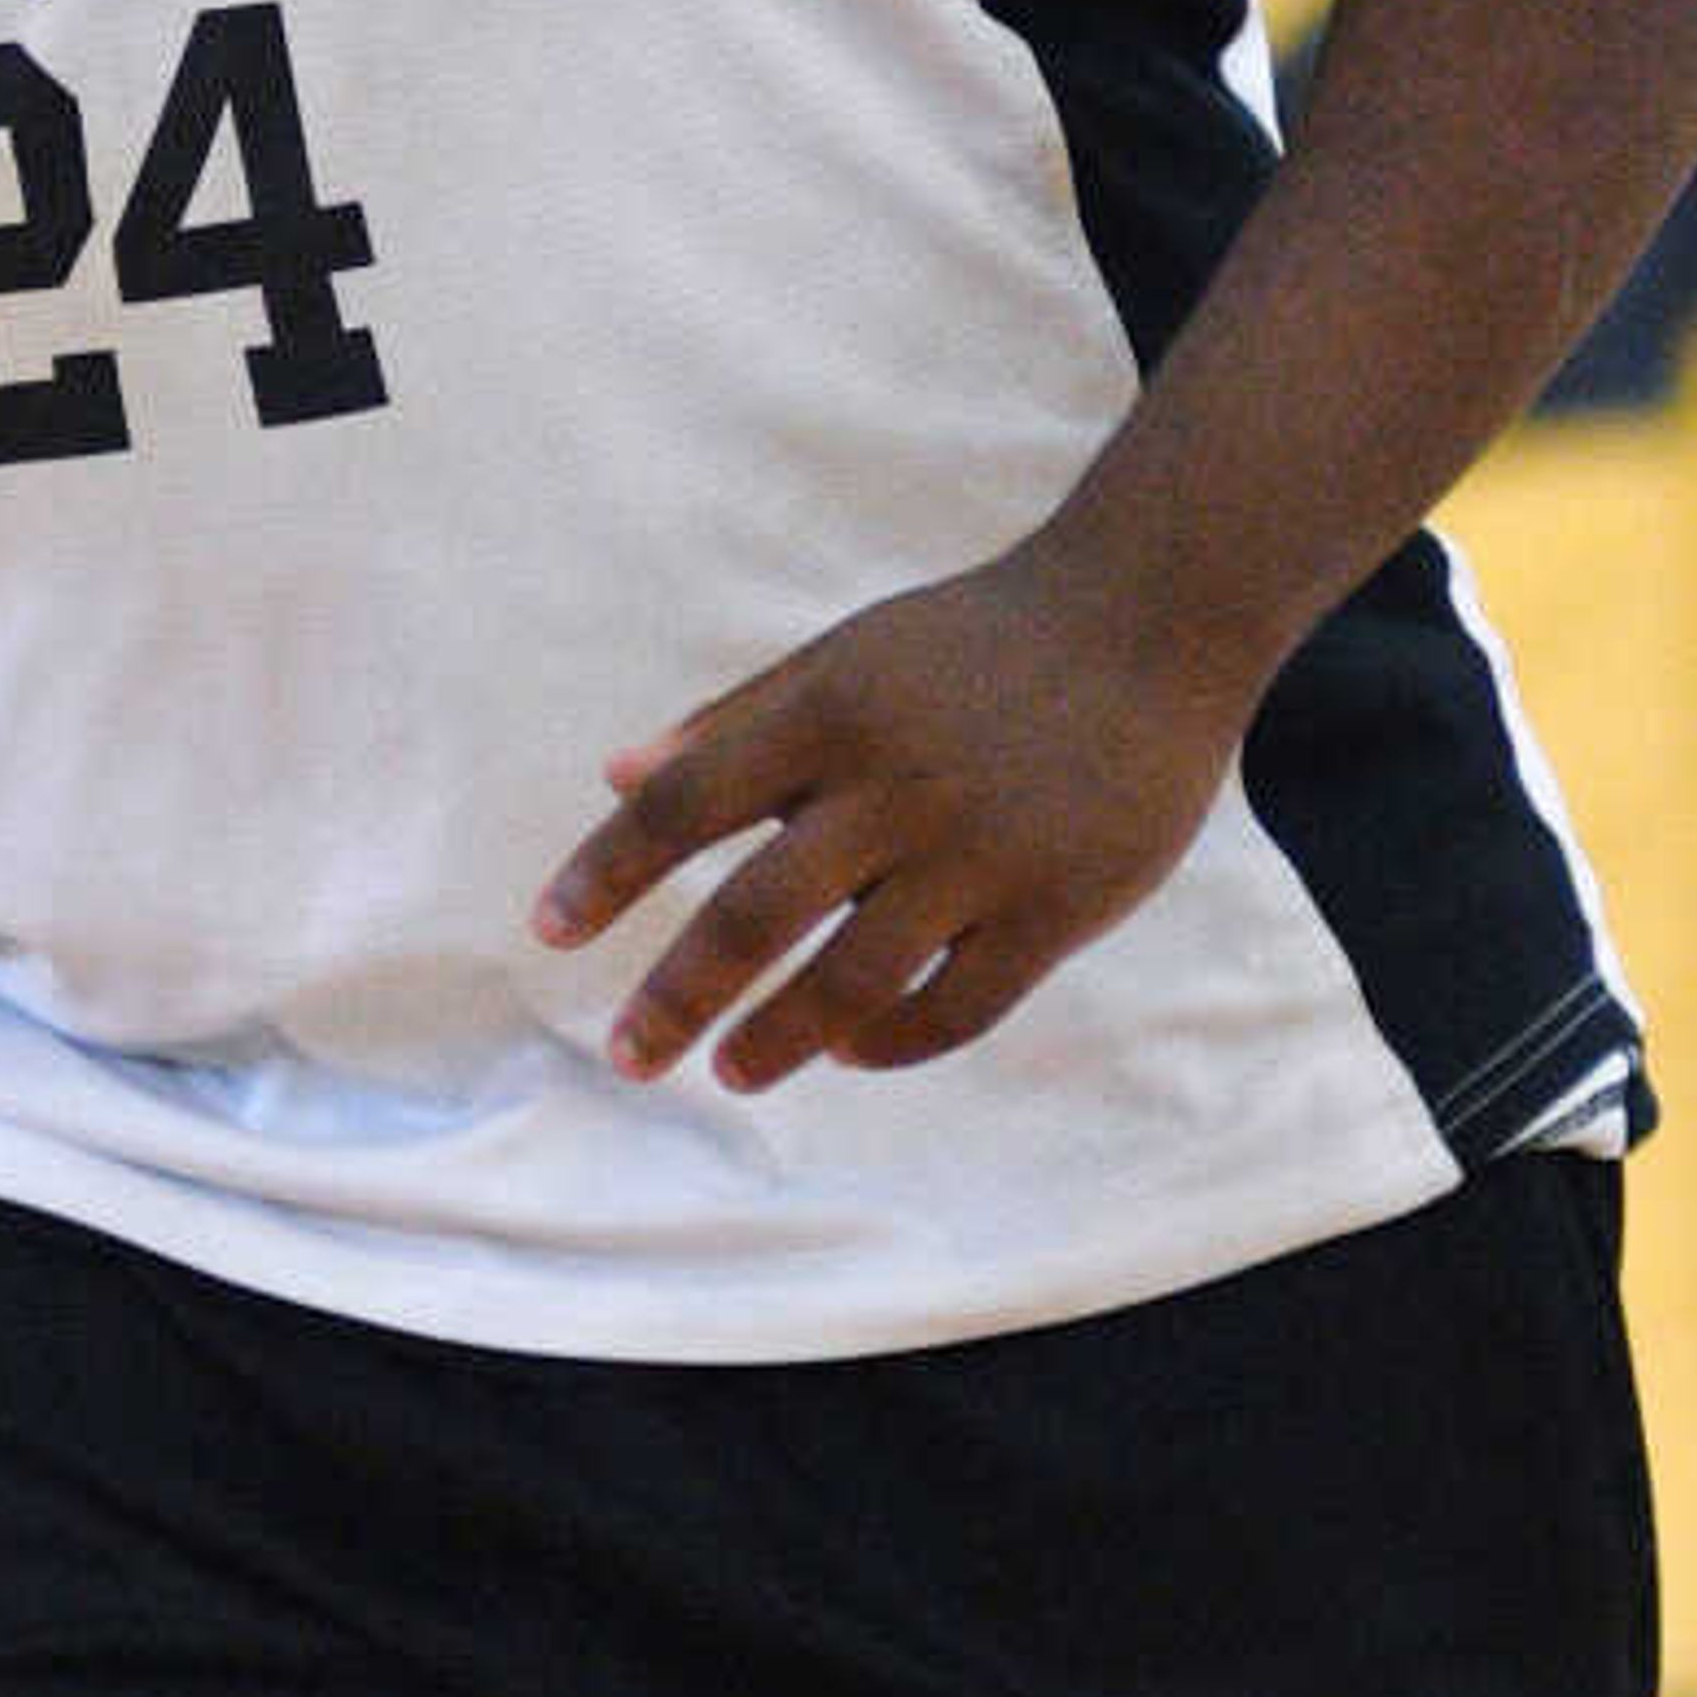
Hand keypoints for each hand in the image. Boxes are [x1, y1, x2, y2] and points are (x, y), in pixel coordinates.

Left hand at [530, 533, 1250, 1091]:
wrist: (1149, 623)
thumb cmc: (974, 643)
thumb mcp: (844, 656)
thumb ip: (731, 720)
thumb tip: (613, 777)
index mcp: (829, 714)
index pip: (687, 804)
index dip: (609, 871)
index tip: (548, 932)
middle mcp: (896, 786)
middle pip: (756, 910)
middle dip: (679, 993)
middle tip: (627, 1054)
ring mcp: (981, 852)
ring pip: (854, 976)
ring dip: (779, 1037)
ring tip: (729, 1073)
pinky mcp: (1058, 906)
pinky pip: (961, 1004)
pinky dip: (894, 1041)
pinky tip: (848, 1053)